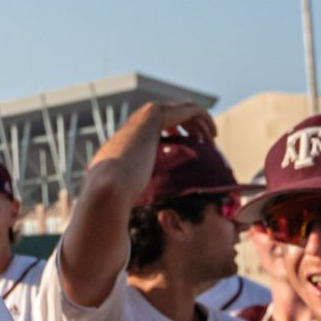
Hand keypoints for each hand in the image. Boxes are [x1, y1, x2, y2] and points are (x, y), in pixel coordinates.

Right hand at [85, 100, 209, 200]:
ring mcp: (143, 117)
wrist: (108, 186)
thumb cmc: (116, 196)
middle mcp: (134, 125)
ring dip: (199, 122)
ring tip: (212, 137)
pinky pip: (189, 110)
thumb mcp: (126, 191)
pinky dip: (203, 118)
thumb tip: (133, 209)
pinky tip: (211, 134)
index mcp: (127, 141)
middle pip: (169, 116)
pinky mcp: (156, 114)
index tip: (189, 146)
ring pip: (181, 110)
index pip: (154, 128)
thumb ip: (133, 190)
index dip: (175, 133)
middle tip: (205, 140)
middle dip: (189, 126)